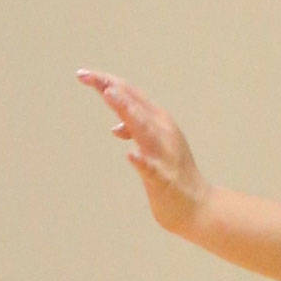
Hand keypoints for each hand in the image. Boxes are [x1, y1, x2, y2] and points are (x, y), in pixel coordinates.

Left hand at [77, 70, 211, 236]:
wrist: (197, 206)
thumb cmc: (172, 173)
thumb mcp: (153, 147)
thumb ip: (135, 131)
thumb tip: (116, 127)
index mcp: (158, 120)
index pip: (130, 93)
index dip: (107, 81)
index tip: (82, 74)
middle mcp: (162, 130)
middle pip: (134, 103)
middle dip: (110, 87)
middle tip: (86, 75)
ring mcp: (164, 153)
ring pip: (143, 127)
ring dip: (128, 109)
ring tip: (110, 94)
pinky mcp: (163, 178)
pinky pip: (150, 168)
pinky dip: (140, 159)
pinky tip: (130, 154)